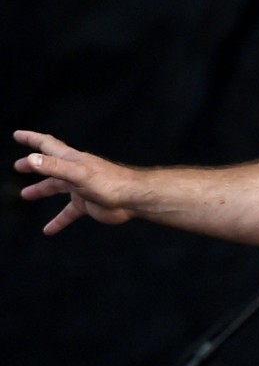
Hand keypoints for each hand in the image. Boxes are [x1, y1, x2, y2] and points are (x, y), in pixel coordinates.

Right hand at [13, 130, 135, 233]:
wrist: (132, 199)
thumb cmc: (110, 183)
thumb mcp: (78, 173)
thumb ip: (55, 167)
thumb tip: (32, 159)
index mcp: (72, 160)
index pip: (48, 145)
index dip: (32, 139)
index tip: (17, 135)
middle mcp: (75, 171)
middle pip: (50, 166)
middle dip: (34, 165)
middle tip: (18, 166)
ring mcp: (81, 188)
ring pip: (57, 188)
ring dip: (41, 190)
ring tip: (26, 195)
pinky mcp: (87, 204)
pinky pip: (68, 213)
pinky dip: (58, 220)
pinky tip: (49, 230)